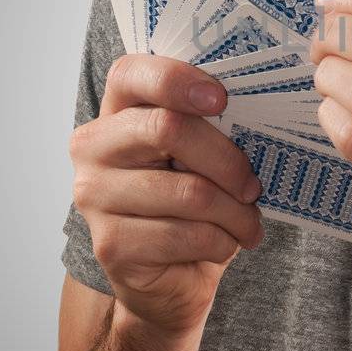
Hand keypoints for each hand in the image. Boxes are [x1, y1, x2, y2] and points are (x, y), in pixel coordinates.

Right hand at [68, 54, 263, 338]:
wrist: (171, 277)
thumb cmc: (192, 203)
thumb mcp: (201, 156)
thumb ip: (211, 126)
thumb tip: (259, 109)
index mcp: (116, 110)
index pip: (132, 73)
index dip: (177, 79)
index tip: (221, 98)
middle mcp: (93, 147)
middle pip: (168, 129)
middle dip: (227, 160)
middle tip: (253, 186)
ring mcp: (94, 197)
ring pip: (188, 192)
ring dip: (235, 213)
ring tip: (249, 223)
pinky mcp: (109, 244)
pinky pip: (185, 234)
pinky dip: (221, 242)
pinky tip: (224, 244)